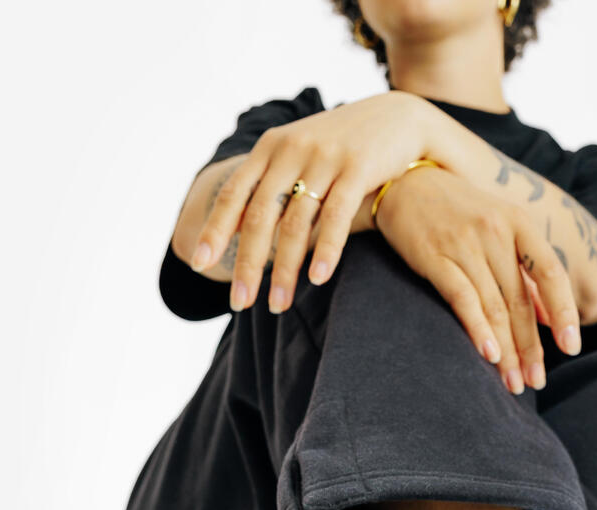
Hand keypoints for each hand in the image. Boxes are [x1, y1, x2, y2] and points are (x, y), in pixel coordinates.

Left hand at [187, 91, 430, 313]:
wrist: (397, 118)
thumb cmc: (345, 147)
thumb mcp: (301, 155)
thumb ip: (275, 184)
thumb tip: (242, 230)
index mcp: (270, 148)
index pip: (233, 194)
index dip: (214, 230)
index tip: (199, 265)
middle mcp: (290, 151)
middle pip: (259, 216)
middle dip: (247, 264)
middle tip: (239, 303)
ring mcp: (324, 158)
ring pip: (295, 223)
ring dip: (284, 271)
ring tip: (278, 305)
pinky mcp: (357, 168)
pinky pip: (336, 216)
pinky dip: (325, 250)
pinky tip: (317, 279)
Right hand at [374, 164, 581, 392]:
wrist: (403, 181)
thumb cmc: (459, 212)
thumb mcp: (501, 229)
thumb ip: (526, 272)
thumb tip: (552, 318)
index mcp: (520, 223)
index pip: (551, 274)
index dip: (565, 313)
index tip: (571, 348)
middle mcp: (496, 232)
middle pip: (521, 302)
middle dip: (530, 348)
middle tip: (536, 382)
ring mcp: (465, 244)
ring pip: (494, 307)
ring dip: (506, 351)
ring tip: (513, 383)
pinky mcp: (434, 256)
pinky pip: (463, 299)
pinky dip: (478, 329)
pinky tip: (489, 355)